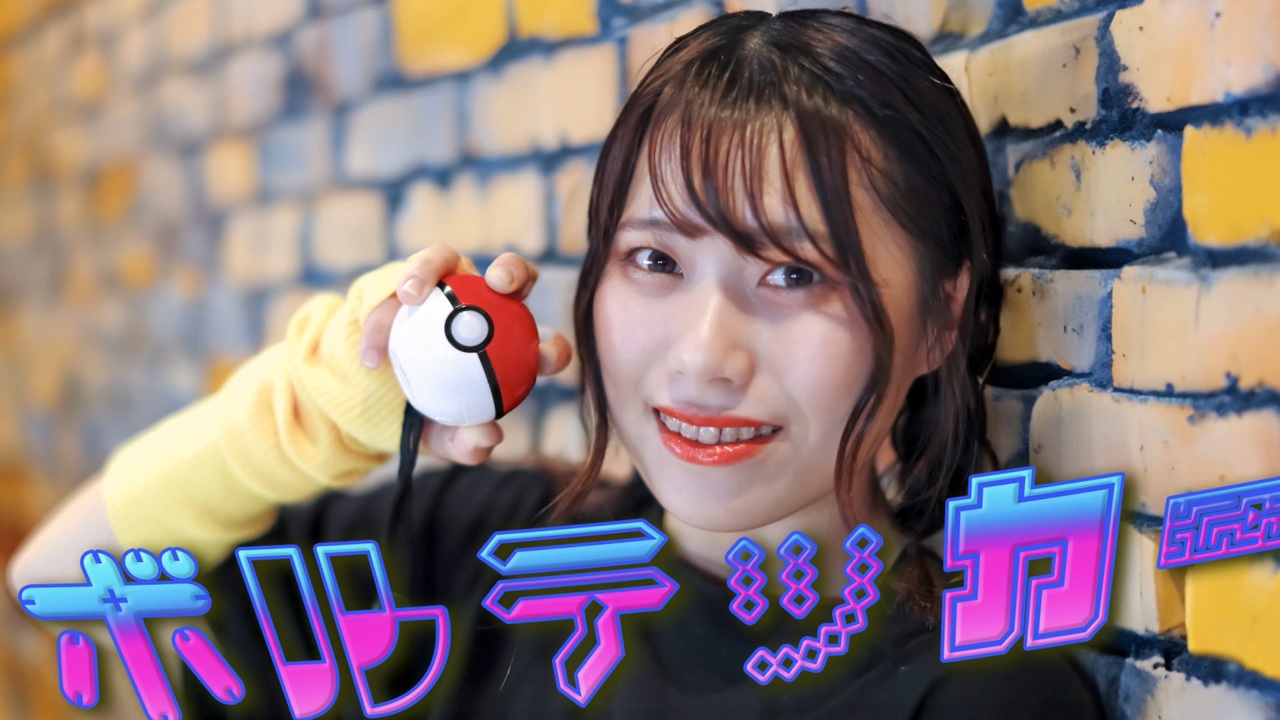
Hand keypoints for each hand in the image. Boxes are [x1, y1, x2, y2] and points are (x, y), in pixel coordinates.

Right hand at [358, 245, 573, 464]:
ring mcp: (445, 284)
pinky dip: (384, 312)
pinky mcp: (409, 278)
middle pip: (511, 274)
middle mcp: (484, 304)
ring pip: (447, 259)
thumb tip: (488, 436)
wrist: (377, 398)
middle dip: (513, 269)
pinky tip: (374, 344)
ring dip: (431, 268)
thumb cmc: (424, 413)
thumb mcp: (443, 437)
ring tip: (410, 295)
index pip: (544, 343)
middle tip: (498, 285)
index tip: (543, 360)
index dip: (553, 348)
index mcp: (509, 345)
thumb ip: (465, 442)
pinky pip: (399, 282)